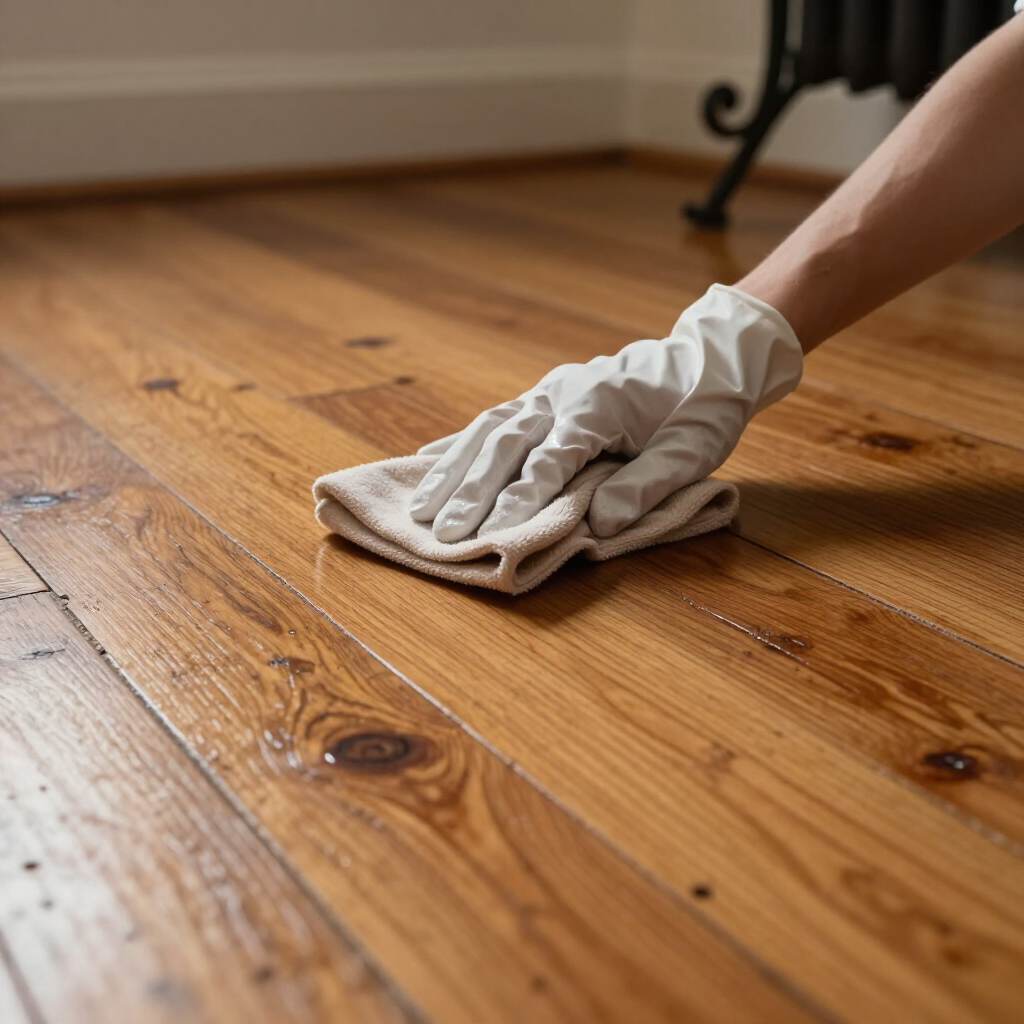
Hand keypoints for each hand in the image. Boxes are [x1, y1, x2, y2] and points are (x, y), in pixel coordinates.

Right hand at [409, 284, 802, 541]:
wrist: (708, 356)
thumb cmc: (704, 406)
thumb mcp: (695, 449)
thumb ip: (647, 485)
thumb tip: (600, 525)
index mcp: (599, 406)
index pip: (550, 460)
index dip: (521, 500)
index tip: (492, 535)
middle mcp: (563, 394)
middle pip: (505, 443)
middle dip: (472, 491)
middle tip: (442, 532)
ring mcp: (548, 391)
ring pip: (488, 429)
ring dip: (453, 469)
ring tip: (421, 507)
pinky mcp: (543, 394)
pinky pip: (492, 418)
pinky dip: (460, 442)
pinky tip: (428, 461)